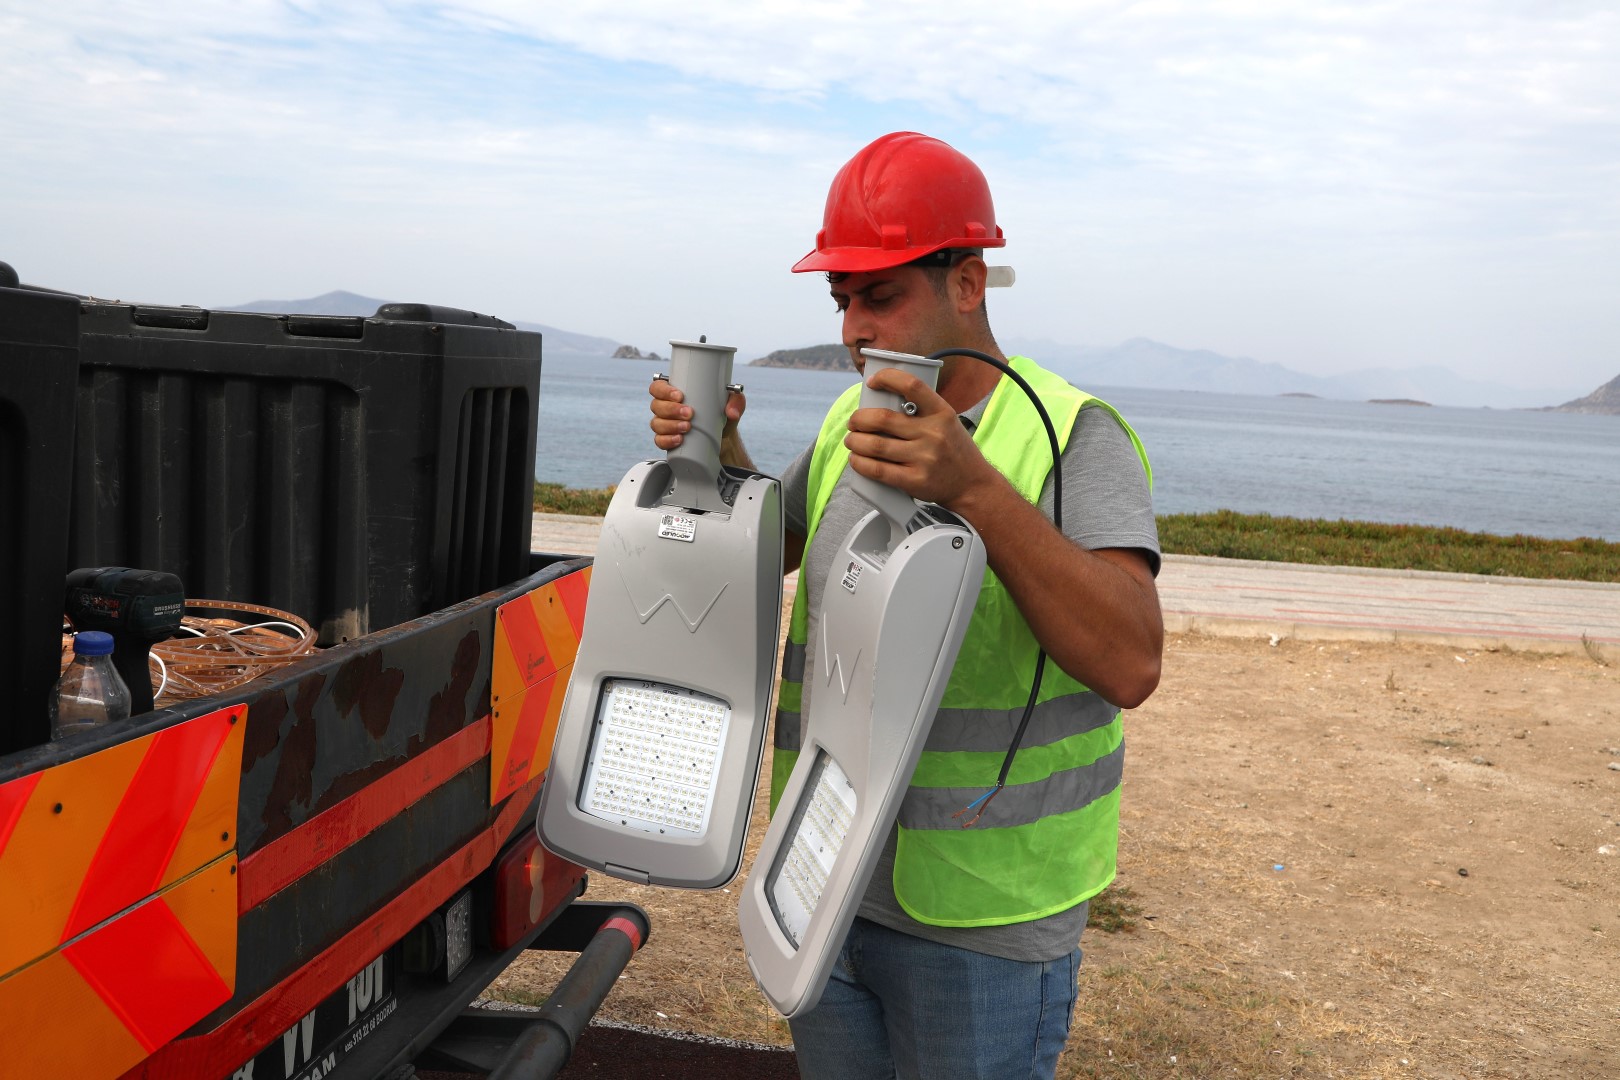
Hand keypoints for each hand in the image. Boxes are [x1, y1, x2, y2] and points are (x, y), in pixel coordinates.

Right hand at [649, 378, 745, 452]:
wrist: (722, 439)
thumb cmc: (720, 416)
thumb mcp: (731, 404)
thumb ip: (736, 401)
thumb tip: (732, 412)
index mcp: (675, 393)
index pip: (658, 387)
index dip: (664, 390)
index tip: (680, 396)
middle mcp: (666, 408)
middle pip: (656, 405)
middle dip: (671, 409)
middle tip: (689, 413)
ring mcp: (665, 425)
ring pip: (657, 423)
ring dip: (670, 425)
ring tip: (687, 427)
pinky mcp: (667, 440)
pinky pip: (659, 441)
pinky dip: (667, 440)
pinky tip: (679, 439)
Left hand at [843, 368, 999, 507]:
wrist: (973, 485)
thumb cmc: (954, 450)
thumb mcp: (947, 422)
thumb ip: (922, 412)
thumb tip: (882, 402)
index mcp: (942, 413)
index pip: (912, 385)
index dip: (887, 378)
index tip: (873, 382)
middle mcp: (933, 434)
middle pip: (882, 419)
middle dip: (859, 419)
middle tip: (854, 422)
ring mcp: (924, 458)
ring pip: (875, 446)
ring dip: (855, 442)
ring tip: (852, 441)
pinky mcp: (915, 481)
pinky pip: (878, 470)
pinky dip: (861, 464)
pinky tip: (856, 459)